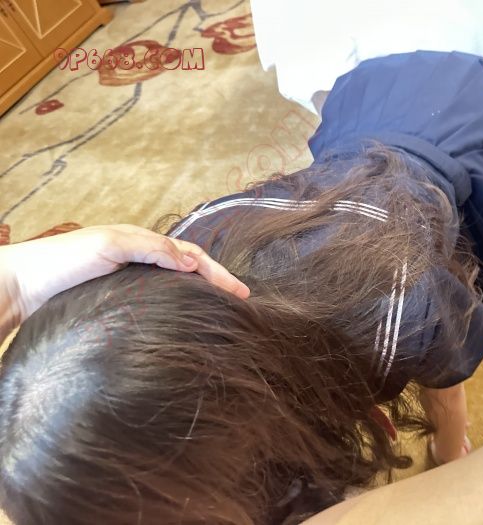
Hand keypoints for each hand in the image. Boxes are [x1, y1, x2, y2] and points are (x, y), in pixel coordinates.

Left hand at [0, 224, 249, 325]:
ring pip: (174, 285)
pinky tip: (184, 317)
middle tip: (240, 302)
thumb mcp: (109, 246)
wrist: (19, 286)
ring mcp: (128, 280)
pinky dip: (178, 304)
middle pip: (188, 268)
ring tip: (220, 310)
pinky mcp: (117, 301)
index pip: (190, 255)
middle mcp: (138, 259)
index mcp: (140, 242)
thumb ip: (152, 249)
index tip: (241, 293)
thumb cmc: (59, 261)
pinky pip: (157, 300)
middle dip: (216, 282)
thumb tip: (193, 263)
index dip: (218, 273)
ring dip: (199, 293)